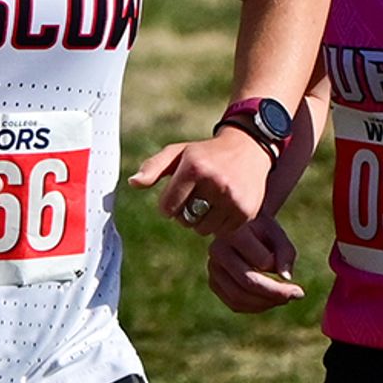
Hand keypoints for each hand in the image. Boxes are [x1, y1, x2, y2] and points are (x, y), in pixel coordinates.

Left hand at [130, 125, 269, 238]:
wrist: (249, 149)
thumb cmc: (205, 153)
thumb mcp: (178, 153)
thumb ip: (153, 167)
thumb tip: (133, 182)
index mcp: (195, 167)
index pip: (167, 208)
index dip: (168, 205)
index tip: (176, 195)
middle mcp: (215, 182)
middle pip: (185, 220)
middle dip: (185, 212)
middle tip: (196, 196)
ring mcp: (233, 198)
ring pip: (202, 229)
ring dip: (202, 220)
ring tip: (210, 200)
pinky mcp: (246, 211)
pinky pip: (221, 232)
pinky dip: (219, 223)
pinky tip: (225, 204)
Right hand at [207, 214, 304, 312]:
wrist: (242, 228)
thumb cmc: (263, 230)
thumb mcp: (277, 234)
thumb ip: (285, 252)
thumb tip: (286, 278)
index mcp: (234, 234)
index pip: (261, 262)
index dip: (281, 273)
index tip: (294, 279)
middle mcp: (218, 251)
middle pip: (248, 282)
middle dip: (275, 294)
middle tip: (297, 295)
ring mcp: (213, 268)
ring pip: (239, 297)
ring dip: (266, 303)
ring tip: (285, 298)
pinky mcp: (214, 283)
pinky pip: (234, 304)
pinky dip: (255, 307)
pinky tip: (270, 301)